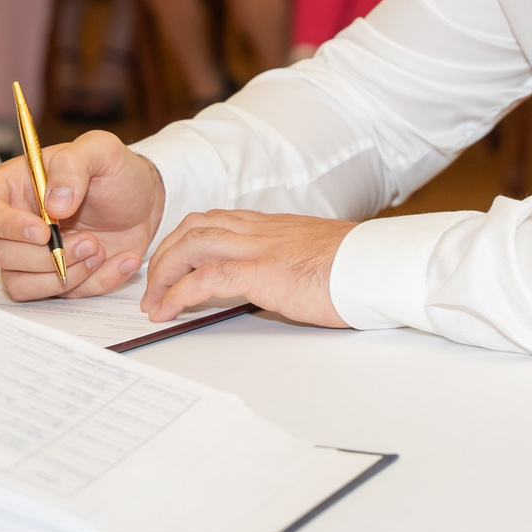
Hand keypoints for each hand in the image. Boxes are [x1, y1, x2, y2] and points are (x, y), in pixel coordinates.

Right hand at [0, 130, 166, 301]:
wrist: (146, 201)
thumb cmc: (116, 172)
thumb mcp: (101, 150)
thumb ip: (73, 166)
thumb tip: (53, 204)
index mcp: (13, 187)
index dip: (0, 225)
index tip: (42, 230)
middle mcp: (15, 224)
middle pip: (0, 254)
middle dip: (46, 255)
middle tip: (90, 240)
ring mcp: (33, 256)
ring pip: (21, 284)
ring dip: (66, 274)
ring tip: (101, 248)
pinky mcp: (55, 278)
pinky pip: (59, 296)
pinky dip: (94, 284)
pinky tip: (121, 260)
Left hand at [142, 211, 355, 326]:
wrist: (378, 266)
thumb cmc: (360, 268)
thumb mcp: (318, 258)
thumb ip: (294, 263)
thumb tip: (284, 284)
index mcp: (275, 226)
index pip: (217, 220)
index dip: (187, 237)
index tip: (173, 259)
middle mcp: (261, 230)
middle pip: (195, 227)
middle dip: (166, 254)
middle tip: (153, 284)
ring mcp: (259, 248)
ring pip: (191, 245)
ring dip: (163, 273)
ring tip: (153, 300)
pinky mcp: (261, 273)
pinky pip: (206, 279)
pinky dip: (179, 294)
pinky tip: (168, 311)